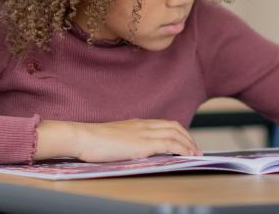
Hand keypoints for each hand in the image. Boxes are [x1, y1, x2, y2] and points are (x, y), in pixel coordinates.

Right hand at [36, 119, 201, 161]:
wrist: (82, 137)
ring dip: (189, 144)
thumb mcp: (113, 138)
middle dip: (188, 137)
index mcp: (136, 123)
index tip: (184, 141)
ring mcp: (144, 133)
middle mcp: (143, 125)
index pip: (164, 124)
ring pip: (176, 134)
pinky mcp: (144, 143)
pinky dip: (182, 149)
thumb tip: (132, 150)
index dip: (178, 132)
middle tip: (195, 149)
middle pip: (174, 126)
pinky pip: (170, 144)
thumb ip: (126, 141)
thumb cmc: (91, 141)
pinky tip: (188, 156)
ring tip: (196, 154)